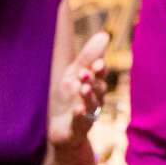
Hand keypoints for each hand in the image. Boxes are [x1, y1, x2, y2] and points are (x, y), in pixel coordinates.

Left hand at [49, 31, 108, 147]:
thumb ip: (88, 57)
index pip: (100, 76)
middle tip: (85, 72)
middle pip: (98, 90)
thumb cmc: (69, 98)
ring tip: (82, 88)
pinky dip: (80, 117)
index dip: (100, 70)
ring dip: (88, 96)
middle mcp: (95, 100)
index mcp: (94, 86)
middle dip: (93, 81)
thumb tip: (104, 34)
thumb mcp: (74, 75)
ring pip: (92, 105)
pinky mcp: (78, 130)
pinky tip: (78, 110)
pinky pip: (81, 123)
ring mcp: (88, 116)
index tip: (98, 63)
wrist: (61, 130)